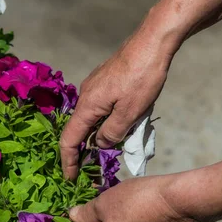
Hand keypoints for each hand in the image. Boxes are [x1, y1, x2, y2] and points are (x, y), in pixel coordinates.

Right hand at [60, 29, 174, 179]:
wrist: (152, 42)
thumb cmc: (142, 77)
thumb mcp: (130, 113)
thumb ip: (112, 133)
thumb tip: (100, 143)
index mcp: (87, 106)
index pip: (69, 140)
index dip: (68, 162)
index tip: (70, 179)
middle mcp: (85, 96)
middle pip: (78, 130)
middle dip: (83, 152)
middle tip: (94, 170)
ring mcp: (94, 87)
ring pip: (91, 118)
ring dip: (97, 136)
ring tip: (111, 150)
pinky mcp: (105, 81)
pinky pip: (99, 108)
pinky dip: (104, 122)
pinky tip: (120, 126)